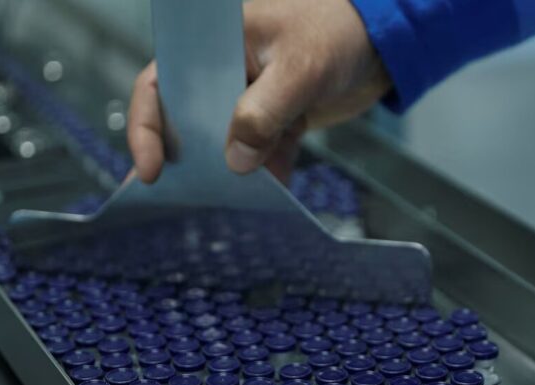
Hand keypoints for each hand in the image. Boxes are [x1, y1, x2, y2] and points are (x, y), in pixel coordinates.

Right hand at [127, 0, 390, 182]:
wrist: (386, 39)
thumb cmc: (339, 29)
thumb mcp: (299, 68)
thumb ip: (264, 112)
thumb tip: (237, 162)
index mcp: (213, 44)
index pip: (159, 85)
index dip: (147, 128)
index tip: (152, 171)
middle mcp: (225, 73)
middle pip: (188, 122)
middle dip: (187, 162)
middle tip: (180, 200)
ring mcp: (252, 97)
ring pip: (228, 143)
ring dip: (232, 173)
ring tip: (231, 205)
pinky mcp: (278, 118)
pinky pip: (264, 152)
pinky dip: (269, 172)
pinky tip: (274, 192)